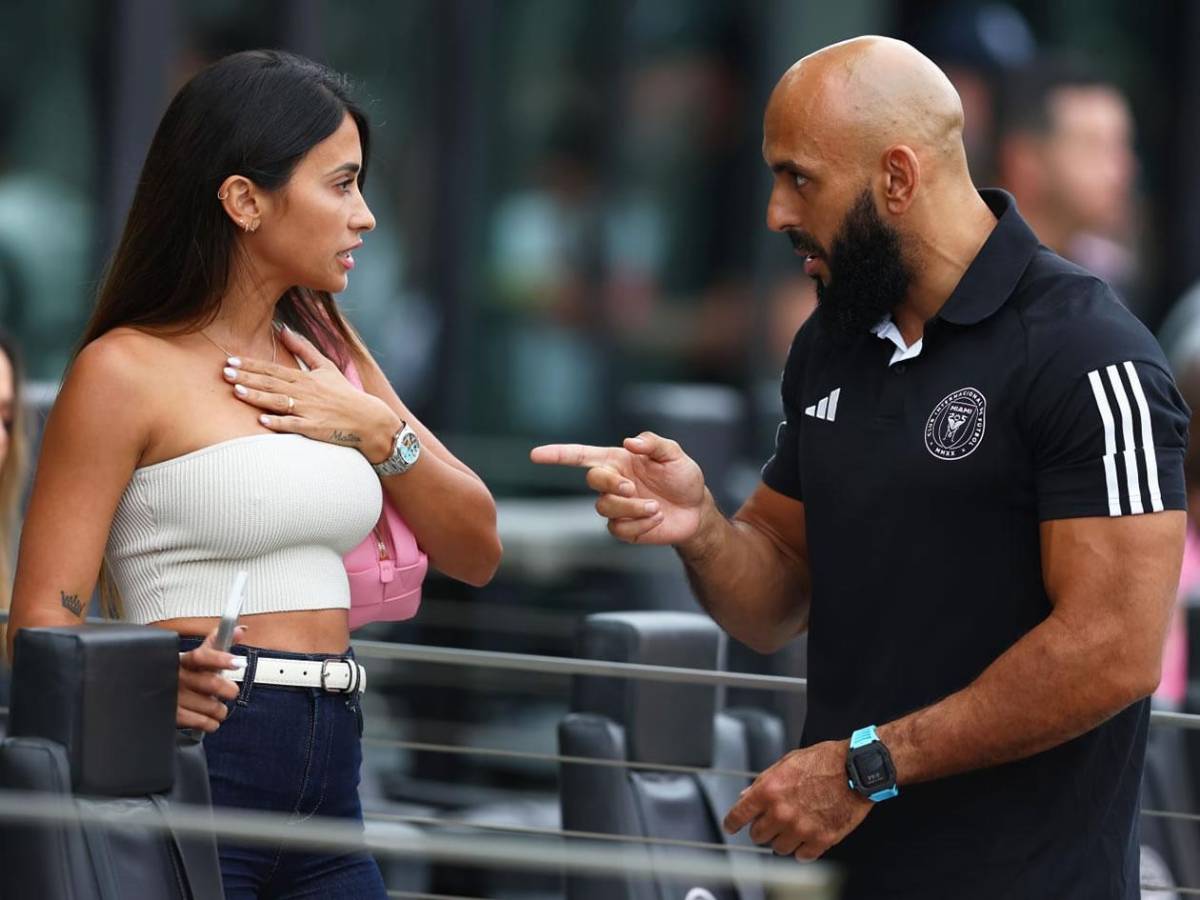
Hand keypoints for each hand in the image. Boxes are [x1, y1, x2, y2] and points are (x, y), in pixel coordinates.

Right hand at [177, 625, 246, 731]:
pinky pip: (201, 722)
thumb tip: (240, 630)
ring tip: (218, 708)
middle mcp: (176, 677)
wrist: (153, 696)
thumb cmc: (184, 675)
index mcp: (183, 660)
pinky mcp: (171, 717)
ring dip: (220, 710)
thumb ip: (217, 643)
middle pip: (211, 683)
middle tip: (232, 691)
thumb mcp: (197, 658)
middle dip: (229, 689)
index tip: (239, 663)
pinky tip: (211, 720)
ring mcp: (172, 698)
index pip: (202, 656)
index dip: (221, 659)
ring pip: (210, 705)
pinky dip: (211, 723)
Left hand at [224, 326, 399, 461]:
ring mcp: (309, 410)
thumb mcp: (327, 367)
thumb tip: (283, 329)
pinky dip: (278, 423)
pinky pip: (293, 425)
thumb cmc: (344, 393)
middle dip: (247, 377)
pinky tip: (262, 421)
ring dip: (257, 397)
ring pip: (279, 402)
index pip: (273, 370)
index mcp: (305, 378)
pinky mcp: (313, 428)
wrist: (367, 419)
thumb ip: (304, 349)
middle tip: (226, 373)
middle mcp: (305, 392)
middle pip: (271, 384)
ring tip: (237, 391)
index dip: (251, 365)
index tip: (231, 360)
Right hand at [530, 431, 705, 544]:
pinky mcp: (624, 528)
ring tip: (656, 507)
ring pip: (605, 507)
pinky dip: (640, 524)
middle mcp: (613, 482)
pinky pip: (618, 528)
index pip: (581, 456)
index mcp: (619, 461)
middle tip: (633, 488)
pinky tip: (656, 519)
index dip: (558, 455)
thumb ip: (654, 444)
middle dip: (611, 484)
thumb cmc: (684, 478)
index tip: (535, 455)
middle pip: (592, 480)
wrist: (696, 511)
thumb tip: (630, 442)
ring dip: (632, 508)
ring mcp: (617, 506)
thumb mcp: (675, 455)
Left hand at [723, 741, 871, 859]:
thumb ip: (763, 782)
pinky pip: (802, 856)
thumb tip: (746, 797)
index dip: (732, 823)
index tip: (732, 826)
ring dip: (782, 840)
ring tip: (792, 828)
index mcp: (769, 790)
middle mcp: (781, 812)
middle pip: (758, 836)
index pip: (739, 815)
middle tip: (772, 821)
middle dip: (762, 829)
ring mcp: (801, 829)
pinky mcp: (821, 840)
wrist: (855, 770)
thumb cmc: (824, 762)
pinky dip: (802, 849)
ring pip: (778, 849)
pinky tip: (806, 837)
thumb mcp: (786, 763)